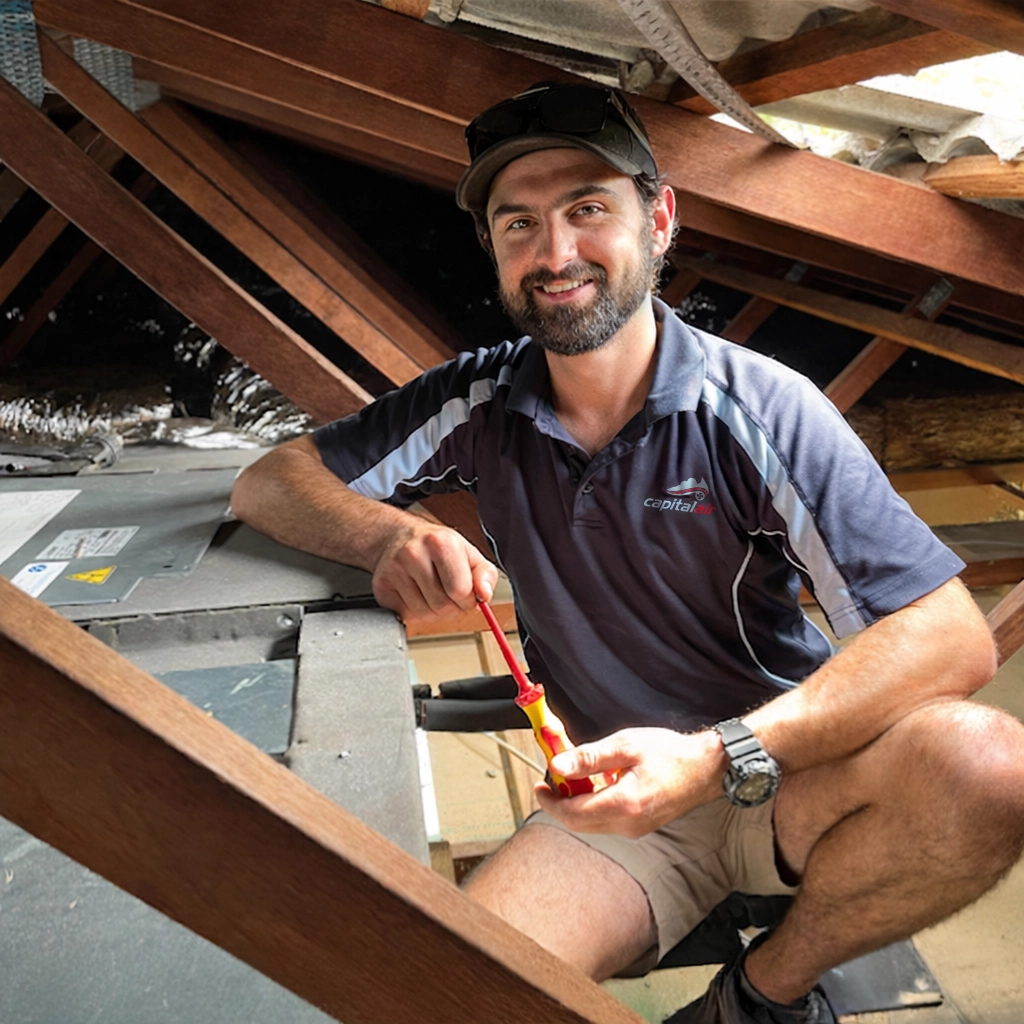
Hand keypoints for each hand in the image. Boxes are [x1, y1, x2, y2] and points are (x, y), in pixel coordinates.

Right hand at [371, 520, 497, 622]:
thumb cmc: (436, 547)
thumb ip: (485, 574)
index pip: (460, 590)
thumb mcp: (468, 553)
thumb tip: (485, 595)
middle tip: (449, 593)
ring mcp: (394, 570)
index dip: (468, 600)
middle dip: (452, 607)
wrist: (397, 537)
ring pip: (424, 614)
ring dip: (433, 611)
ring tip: (431, 591)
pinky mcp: (381, 587)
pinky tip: (415, 593)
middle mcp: (414, 553)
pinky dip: (415, 611)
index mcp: (441, 543)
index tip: (467, 595)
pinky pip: (406, 615)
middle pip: (442, 606)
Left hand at [535, 727, 725, 837]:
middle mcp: (629, 824)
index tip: (540, 786)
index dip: (550, 801)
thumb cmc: (672, 754)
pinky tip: (597, 783)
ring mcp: (635, 829)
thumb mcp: (626, 745)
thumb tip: (559, 765)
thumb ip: (589, 757)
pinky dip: (593, 805)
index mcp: (624, 805)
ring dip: (576, 803)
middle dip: (560, 802)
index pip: (573, 813)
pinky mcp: (640, 826)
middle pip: (579, 823)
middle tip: (552, 779)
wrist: (706, 768)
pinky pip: (606, 821)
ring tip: (574, 776)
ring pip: (591, 824)